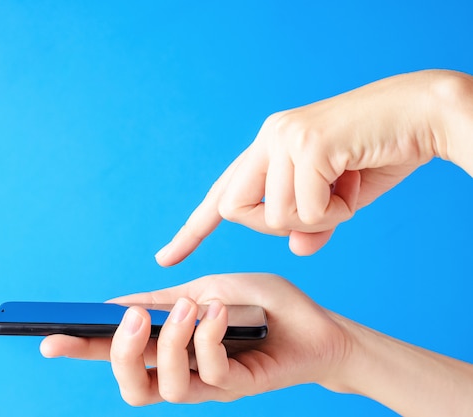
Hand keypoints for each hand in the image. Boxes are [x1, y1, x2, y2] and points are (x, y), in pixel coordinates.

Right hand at [40, 273, 349, 404]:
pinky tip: (220, 311)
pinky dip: (208, 338)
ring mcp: (207, 383)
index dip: (80, 348)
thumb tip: (113, 305)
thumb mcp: (206, 288)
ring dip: (170, 341)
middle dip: (117, 353)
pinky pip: (208, 374)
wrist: (314, 324)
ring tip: (190, 307)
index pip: (114, 351)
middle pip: (129, 385)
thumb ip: (163, 301)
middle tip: (129, 318)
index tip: (49, 336)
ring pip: (163, 386)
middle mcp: (181, 370)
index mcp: (168, 345)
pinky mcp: (236, 388)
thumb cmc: (261, 303)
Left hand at [155, 70, 472, 264]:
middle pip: (234, 209)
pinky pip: (307, 207)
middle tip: (319, 209)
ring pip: (275, 216)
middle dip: (274, 226)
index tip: (166, 258)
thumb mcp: (339, 200)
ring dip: (318, 218)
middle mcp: (267, 139)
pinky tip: (354, 183)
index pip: (221, 194)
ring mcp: (284, 138)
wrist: (421, 116)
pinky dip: (335, 212)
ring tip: (346, 189)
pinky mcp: (307, 143)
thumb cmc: (378, 154)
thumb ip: (312, 223)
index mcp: (267, 149)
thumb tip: (298, 248)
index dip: (192, 230)